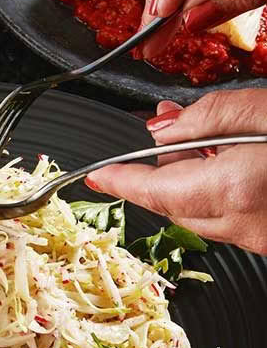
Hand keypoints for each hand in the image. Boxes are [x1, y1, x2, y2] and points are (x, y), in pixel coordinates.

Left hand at [85, 89, 266, 254]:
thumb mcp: (266, 110)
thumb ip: (210, 116)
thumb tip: (164, 128)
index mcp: (234, 187)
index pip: (153, 190)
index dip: (120, 181)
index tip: (97, 176)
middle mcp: (243, 223)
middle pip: (172, 206)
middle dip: (156, 171)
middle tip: (163, 128)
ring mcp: (259, 237)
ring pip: (199, 217)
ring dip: (187, 183)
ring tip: (198, 140)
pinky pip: (228, 222)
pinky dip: (215, 196)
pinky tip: (227, 164)